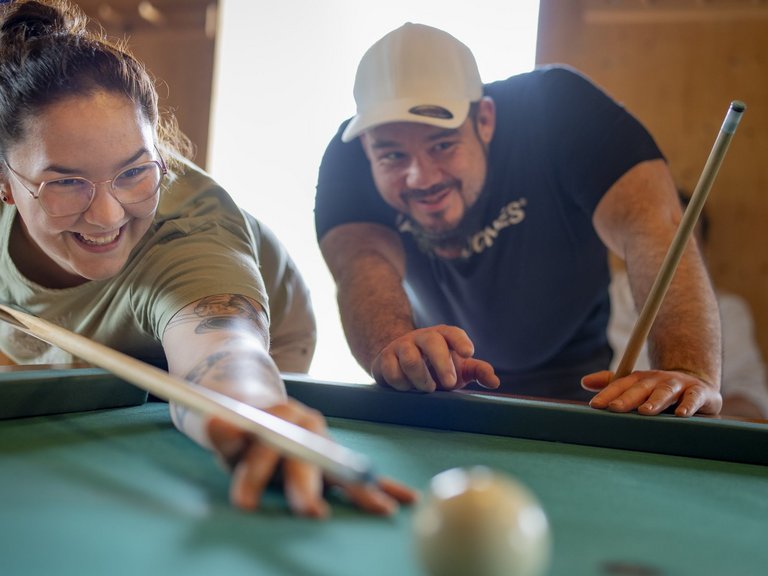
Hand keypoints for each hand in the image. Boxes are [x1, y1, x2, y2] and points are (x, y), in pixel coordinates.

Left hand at [208, 398, 417, 516]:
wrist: (266, 415)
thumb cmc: (245, 435)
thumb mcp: (229, 434)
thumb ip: (223, 433)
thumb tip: (214, 422)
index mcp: (281, 417)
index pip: (265, 449)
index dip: (254, 475)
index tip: (243, 503)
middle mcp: (310, 426)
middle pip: (308, 459)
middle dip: (308, 488)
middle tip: (310, 513)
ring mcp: (328, 442)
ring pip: (344, 468)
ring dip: (364, 489)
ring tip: (384, 508)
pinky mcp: (339, 458)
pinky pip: (363, 474)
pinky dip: (386, 486)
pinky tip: (406, 498)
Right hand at [370, 325, 499, 391]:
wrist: (400, 363)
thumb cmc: (436, 366)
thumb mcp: (459, 368)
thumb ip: (477, 371)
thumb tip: (494, 382)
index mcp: (442, 336)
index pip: (452, 333)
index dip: (460, 341)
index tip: (469, 353)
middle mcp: (421, 338)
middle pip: (432, 342)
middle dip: (442, 363)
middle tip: (450, 384)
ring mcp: (401, 347)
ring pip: (410, 358)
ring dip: (421, 377)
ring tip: (429, 389)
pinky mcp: (384, 359)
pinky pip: (392, 371)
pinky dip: (402, 384)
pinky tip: (407, 388)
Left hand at [582, 369, 721, 416]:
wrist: (697, 384)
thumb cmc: (658, 390)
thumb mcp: (636, 387)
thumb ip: (611, 385)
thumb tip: (584, 381)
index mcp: (640, 379)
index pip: (621, 385)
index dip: (607, 394)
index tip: (594, 405)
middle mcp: (657, 380)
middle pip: (640, 388)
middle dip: (626, 398)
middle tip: (614, 408)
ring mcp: (679, 385)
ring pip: (665, 391)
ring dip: (655, 401)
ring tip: (645, 411)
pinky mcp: (700, 392)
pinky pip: (694, 398)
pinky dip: (688, 405)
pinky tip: (681, 414)